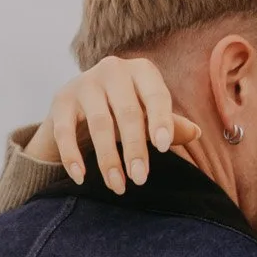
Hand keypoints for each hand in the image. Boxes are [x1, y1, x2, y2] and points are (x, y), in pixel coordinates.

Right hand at [25, 55, 208, 192]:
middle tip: (140, 179)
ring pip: (99, 124)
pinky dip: (72, 156)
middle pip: (128, 113)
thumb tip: (196, 133)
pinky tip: (80, 177)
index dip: (160, 120)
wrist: (79, 103)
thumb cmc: (124, 109)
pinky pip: (65, 131)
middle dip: (135, 149)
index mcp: (141, 71)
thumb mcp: (149, 114)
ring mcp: (85, 83)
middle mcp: (113, 70)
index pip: (155, 95)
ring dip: (108, 159)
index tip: (163, 147)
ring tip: (118, 186)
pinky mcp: (61, 100)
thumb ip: (170, 124)